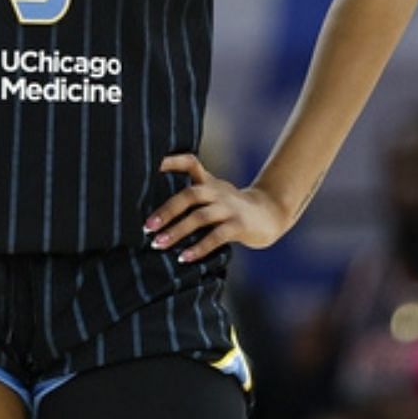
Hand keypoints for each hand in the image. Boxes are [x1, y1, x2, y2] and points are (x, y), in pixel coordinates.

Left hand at [145, 154, 291, 262]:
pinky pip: (217, 237)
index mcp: (208, 182)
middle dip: (166, 211)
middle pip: (189, 195)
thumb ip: (190, 194)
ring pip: (200, 217)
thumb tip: (153, 211)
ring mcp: (229, 208)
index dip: (170, 161)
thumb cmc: (231, 206)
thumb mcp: (212, 193)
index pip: (189, 163)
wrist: (270, 214)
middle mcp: (217, 191)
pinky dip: (199, 248)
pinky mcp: (240, 225)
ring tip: (158, 244)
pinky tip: (184, 258)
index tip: (151, 164)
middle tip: (146, 227)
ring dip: (177, 231)